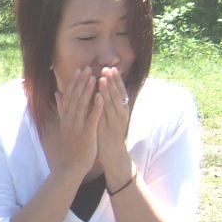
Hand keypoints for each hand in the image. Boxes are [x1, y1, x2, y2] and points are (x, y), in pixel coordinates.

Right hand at [41, 66, 100, 180]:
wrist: (71, 165)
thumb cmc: (70, 145)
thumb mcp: (64, 124)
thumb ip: (61, 108)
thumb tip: (58, 92)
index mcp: (66, 116)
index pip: (69, 96)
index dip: (74, 82)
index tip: (80, 70)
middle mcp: (70, 119)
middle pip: (75, 97)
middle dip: (82, 82)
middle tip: (88, 68)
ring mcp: (77, 126)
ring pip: (82, 105)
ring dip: (88, 90)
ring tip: (94, 77)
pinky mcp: (86, 134)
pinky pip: (91, 118)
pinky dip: (96, 107)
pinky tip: (101, 97)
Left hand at [95, 67, 135, 187]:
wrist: (113, 154)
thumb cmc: (108, 134)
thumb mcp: (107, 116)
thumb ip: (106, 103)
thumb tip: (102, 89)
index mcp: (121, 109)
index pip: (119, 91)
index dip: (115, 79)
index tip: (110, 67)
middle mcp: (122, 113)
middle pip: (118, 94)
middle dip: (113, 80)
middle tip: (108, 68)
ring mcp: (118, 121)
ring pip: (114, 103)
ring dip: (109, 90)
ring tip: (103, 78)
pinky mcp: (112, 129)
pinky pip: (108, 115)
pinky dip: (104, 105)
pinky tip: (100, 97)